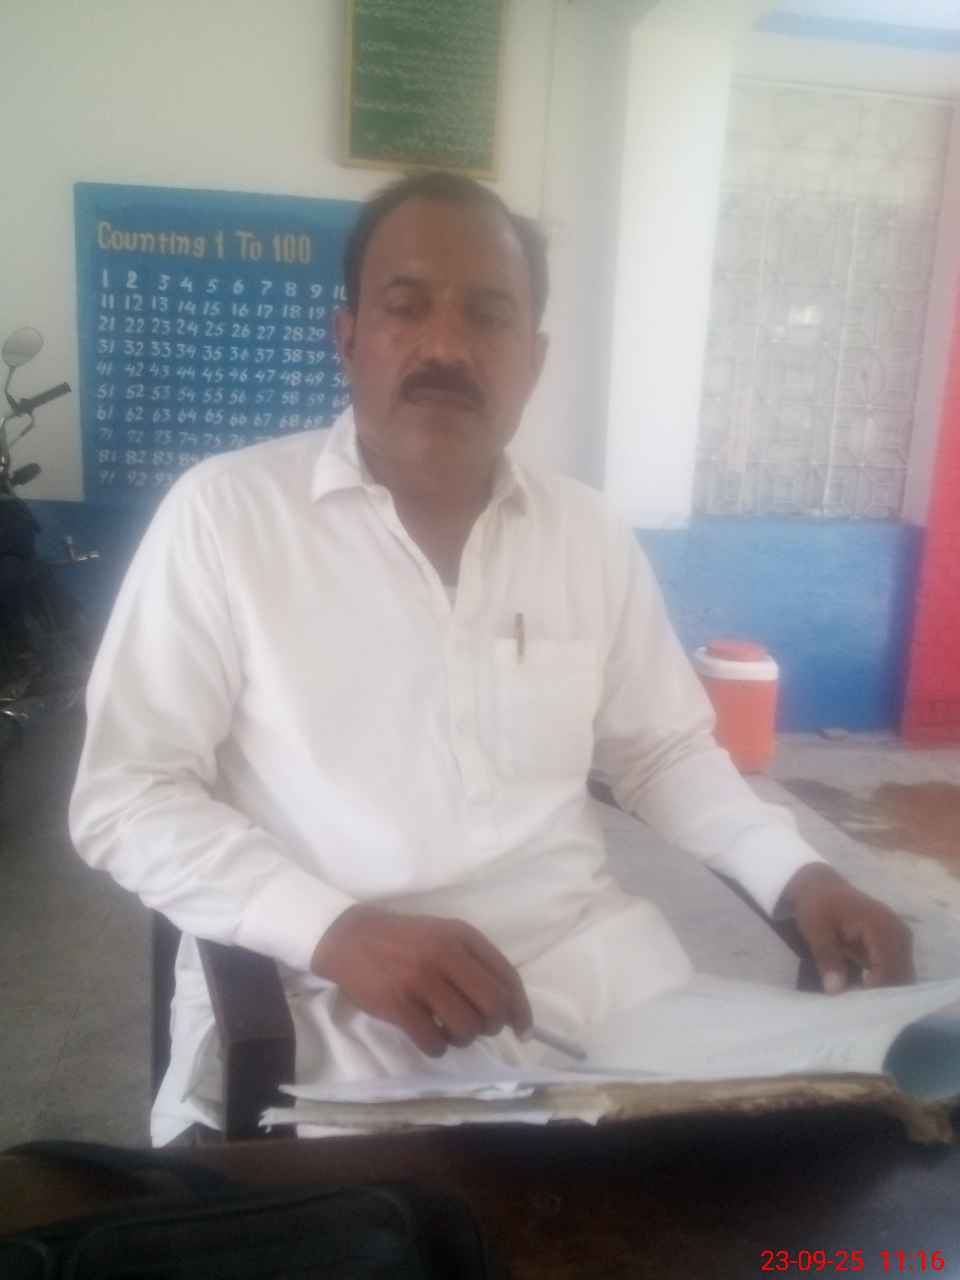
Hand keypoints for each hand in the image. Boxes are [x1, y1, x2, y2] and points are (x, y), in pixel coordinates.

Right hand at [311, 906, 532, 1056]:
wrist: (351, 938)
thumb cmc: (405, 941)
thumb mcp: (444, 936)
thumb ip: (475, 963)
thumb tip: (509, 1008)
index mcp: (462, 936)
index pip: (507, 977)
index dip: (520, 1009)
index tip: (523, 1030)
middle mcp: (445, 955)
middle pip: (493, 1006)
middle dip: (493, 1026)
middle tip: (479, 1028)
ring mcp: (420, 980)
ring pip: (466, 1027)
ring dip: (464, 1038)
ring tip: (450, 1030)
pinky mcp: (398, 1005)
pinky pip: (434, 1042)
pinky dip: (438, 1047)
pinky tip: (430, 1036)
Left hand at [780, 864, 913, 992]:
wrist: (821, 887)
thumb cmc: (817, 904)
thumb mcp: (814, 928)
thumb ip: (827, 957)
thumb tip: (835, 990)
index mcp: (881, 926)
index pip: (889, 970)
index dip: (873, 991)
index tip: (851, 1004)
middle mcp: (899, 934)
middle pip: (900, 977)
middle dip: (880, 996)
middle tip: (854, 1008)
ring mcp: (901, 940)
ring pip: (901, 978)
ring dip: (882, 992)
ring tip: (856, 1001)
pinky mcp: (896, 946)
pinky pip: (895, 972)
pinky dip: (881, 984)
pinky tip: (860, 991)